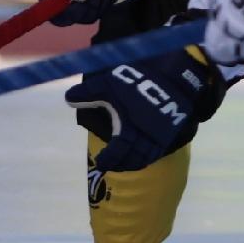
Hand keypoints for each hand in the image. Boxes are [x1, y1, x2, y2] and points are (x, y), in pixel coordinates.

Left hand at [67, 43, 223, 174]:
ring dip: (135, 162)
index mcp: (130, 127)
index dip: (110, 159)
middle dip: (122, 164)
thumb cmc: (138, 80)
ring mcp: (160, 135)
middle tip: (111, 166)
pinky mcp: (170, 131)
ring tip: (125, 164)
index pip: (118, 150)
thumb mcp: (108, 83)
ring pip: (148, 156)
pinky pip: (159, 150)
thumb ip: (88, 94)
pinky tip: (143, 154)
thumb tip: (68, 100)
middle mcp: (146, 136)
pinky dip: (149, 155)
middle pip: (134, 158)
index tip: (102, 163)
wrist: (174, 76)